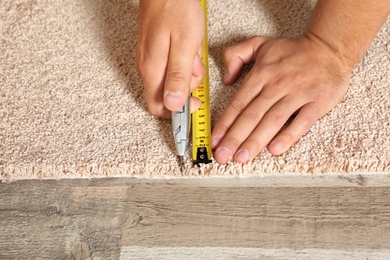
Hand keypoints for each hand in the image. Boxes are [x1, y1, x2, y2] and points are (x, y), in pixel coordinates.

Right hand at [136, 0, 204, 117]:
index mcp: (152, 69)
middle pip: (167, 95)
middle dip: (187, 86)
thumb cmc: (176, 9)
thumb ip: (178, 76)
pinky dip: (184, 63)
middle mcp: (147, 67)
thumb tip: (173, 104)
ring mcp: (149, 59)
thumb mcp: (185, 44)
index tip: (195, 104)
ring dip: (187, 72)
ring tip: (192, 53)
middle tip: (195, 66)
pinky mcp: (154, 52)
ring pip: (170, 80)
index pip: (157, 106)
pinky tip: (188, 48)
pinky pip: (170, 67)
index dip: (177, 112)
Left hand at [212, 36, 351, 163]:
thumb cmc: (292, 51)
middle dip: (234, 138)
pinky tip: (274, 149)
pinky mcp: (317, 102)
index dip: (224, 124)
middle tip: (222, 156)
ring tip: (242, 158)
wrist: (329, 47)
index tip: (214, 141)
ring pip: (272, 121)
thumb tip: (226, 78)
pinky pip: (301, 122)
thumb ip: (236, 54)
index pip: (238, 104)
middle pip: (251, 116)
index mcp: (261, 74)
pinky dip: (288, 136)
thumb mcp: (260, 44)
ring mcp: (297, 94)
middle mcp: (276, 85)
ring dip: (255, 141)